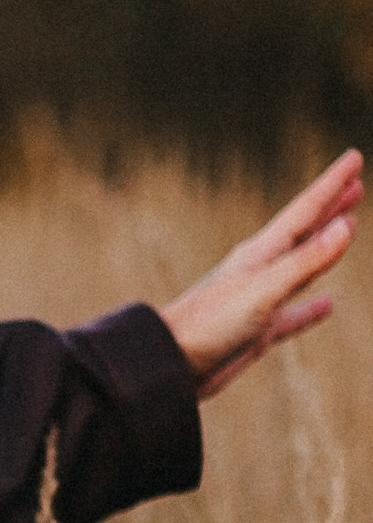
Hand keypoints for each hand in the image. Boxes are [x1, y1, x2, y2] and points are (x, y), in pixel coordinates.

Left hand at [160, 147, 363, 402]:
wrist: (169, 364)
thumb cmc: (208, 323)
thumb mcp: (263, 290)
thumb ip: (305, 262)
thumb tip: (345, 226)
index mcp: (261, 253)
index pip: (305, 210)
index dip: (331, 184)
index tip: (353, 158)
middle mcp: (261, 270)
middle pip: (305, 231)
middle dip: (331, 207)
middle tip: (355, 184)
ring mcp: (260, 300)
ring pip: (303, 267)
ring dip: (325, 248)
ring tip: (347, 229)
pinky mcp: (257, 331)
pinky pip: (293, 315)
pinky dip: (312, 309)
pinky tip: (328, 304)